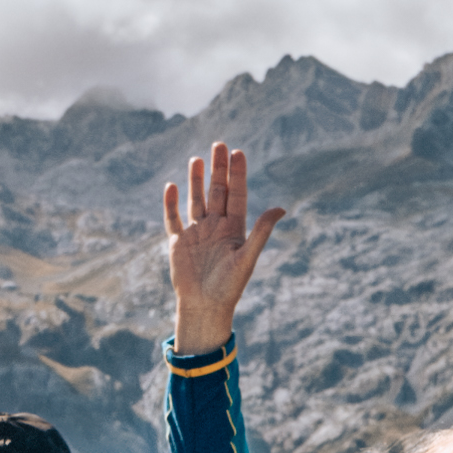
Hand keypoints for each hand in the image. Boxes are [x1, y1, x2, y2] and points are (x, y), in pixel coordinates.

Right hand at [158, 142, 286, 349]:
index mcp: (234, 229)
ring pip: (196, 200)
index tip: (238, 152)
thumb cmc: (229, 287)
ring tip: (198, 159)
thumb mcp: (247, 257)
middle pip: (217, 192)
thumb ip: (261, 231)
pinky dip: (171, 203)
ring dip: (196, 180)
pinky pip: (173, 218)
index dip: (237, 174)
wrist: (205, 307)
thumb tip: (281, 207)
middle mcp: (216, 227)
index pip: (236, 195)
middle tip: (220, 144)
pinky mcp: (178, 242)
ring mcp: (196, 233)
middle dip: (219, 169)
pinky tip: (171, 186)